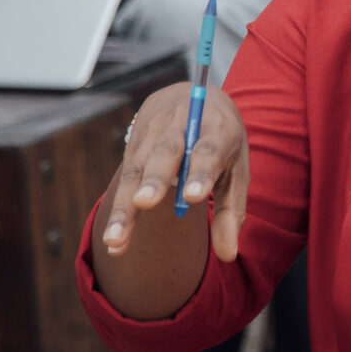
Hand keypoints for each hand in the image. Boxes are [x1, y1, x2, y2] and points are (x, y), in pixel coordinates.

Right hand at [100, 83, 250, 260]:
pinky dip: (118, 207)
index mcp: (218, 127)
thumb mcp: (236, 169)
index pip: (209, 149)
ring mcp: (154, 129)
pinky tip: (114, 237)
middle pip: (167, 152)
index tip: (193, 196)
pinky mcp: (134, 140)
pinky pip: (124, 174)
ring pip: (137, 168)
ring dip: (125, 204)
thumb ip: (230, 210)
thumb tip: (229, 255)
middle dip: (155, 178)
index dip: (200, 171)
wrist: (196, 96)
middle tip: (145, 203)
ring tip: (116, 238)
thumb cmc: (222, 142)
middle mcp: (183, 123)